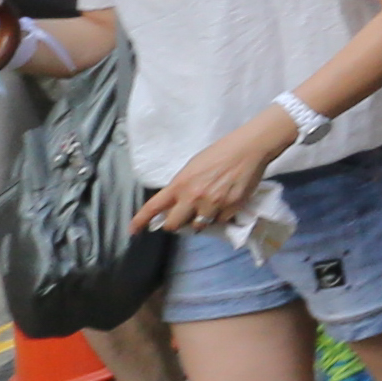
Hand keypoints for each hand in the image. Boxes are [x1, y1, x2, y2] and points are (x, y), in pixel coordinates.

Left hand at [136, 111, 295, 236]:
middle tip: (183, 217)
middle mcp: (193, 197)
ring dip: (200, 220)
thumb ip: (182, 187)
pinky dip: (221, 216)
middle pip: (174, 225)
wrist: (248, 149)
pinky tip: (226, 202)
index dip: (140, 220)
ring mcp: (213, 204)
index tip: (133, 230)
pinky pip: (220, 221)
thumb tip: (176, 204)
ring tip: (209, 208)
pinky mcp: (231, 208)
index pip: (154, 206)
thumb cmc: (219, 154)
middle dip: (176, 223)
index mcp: (180, 184)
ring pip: (198, 226)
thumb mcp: (192, 168)